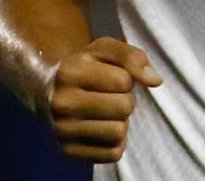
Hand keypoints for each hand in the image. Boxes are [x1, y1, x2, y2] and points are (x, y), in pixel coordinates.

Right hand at [45, 36, 160, 162]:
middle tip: (110, 97)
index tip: (111, 77)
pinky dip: (115, 143)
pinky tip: (102, 129)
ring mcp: (62, 130)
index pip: (124, 81)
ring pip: (119, 132)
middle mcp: (61, 103)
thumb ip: (133, 57)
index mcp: (69, 72)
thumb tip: (155, 81)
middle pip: (124, 107)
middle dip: (125, 100)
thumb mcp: (105, 49)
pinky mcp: (69, 152)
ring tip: (106, 113)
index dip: (126, 79)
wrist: (49, 92)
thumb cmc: (87, 67)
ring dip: (121, 122)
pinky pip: (112, 154)